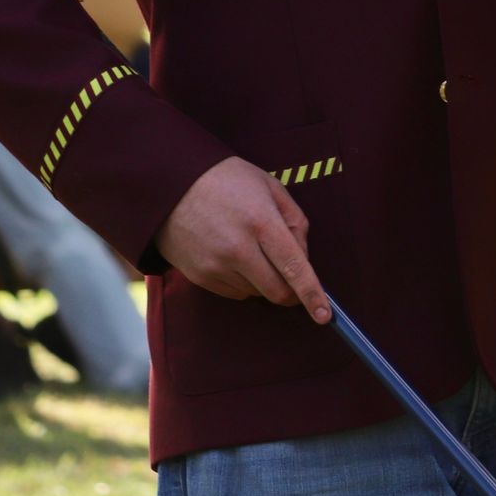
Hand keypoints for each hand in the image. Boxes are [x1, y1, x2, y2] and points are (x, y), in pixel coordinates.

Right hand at [153, 157, 330, 322]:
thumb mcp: (270, 187)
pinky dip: (244, 282)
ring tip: (251, 247)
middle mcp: (238, 248)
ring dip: (264, 281)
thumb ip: (295, 222)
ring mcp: (216, 265)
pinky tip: (233, 255)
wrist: (170, 184)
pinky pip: (235, 293)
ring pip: (257, 293)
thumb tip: (304, 259)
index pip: (294, 268)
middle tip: (291, 276)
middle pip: (277, 291)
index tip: (324, 316)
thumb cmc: (228, 180)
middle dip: (291, 291)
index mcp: (261, 222)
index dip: (312, 295)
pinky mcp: (200, 277)